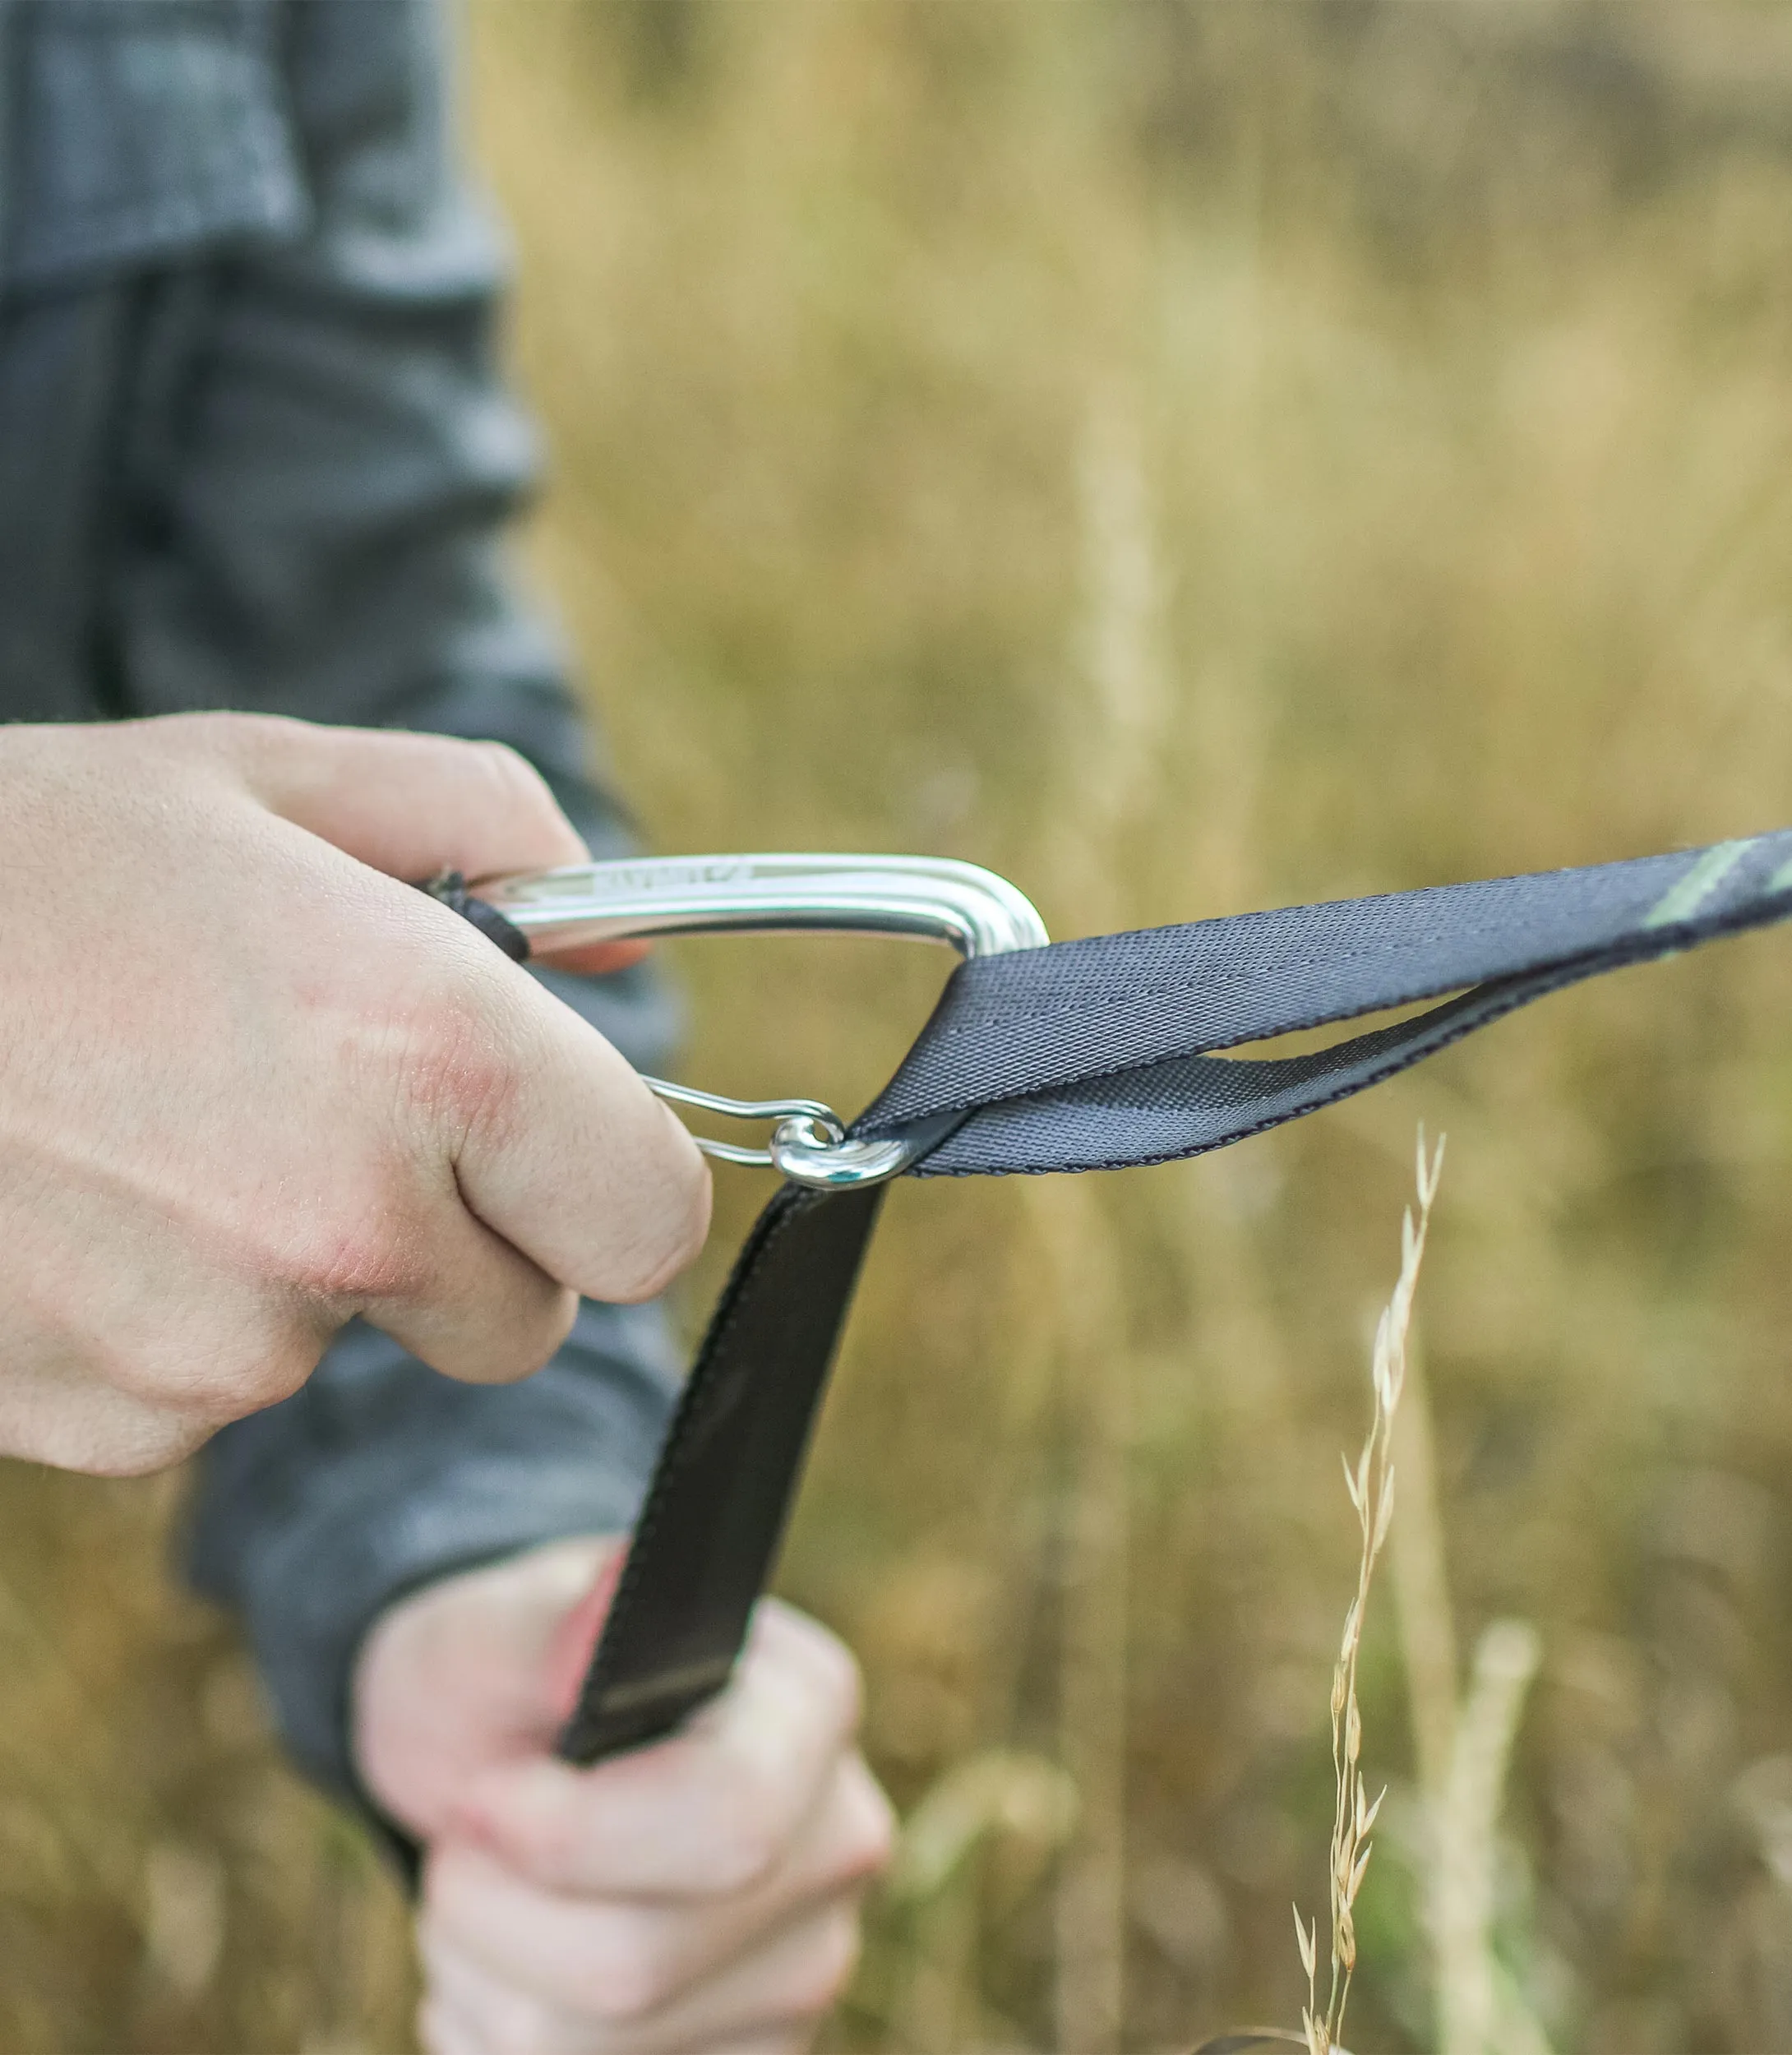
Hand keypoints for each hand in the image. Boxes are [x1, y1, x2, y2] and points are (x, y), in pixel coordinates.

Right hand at [0, 713, 707, 1473]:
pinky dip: (179, 1318)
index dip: (615, 1184)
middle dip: (473, 1239)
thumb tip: (619, 948)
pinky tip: (84, 1202)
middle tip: (341, 1117)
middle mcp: (350, 1220)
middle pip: (529, 1316)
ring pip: (356, 1349)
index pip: (651, 1219)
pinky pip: (217, 1392)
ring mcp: (224, 1345)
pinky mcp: (113, 1424)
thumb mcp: (263, 774)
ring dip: (307, 1268)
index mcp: (429, 1049)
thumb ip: (490, 834)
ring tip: (165, 1127)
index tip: (558, 1148)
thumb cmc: (18, 859)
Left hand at [354, 1539, 893, 2054]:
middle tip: (462, 1839)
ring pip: (600, 2051)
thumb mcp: (494, 1631)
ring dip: (485, 1984)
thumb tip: (609, 1604)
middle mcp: (838, 1839)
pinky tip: (512, 1969)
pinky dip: (504, 2044)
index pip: (728, 1820)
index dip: (573, 1838)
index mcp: (809, 1706)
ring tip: (481, 1900)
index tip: (478, 1801)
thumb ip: (547, 1623)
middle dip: (493, 1917)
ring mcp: (806, 1966)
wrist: (500, 1766)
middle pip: (640, 1964)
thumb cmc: (504, 1679)